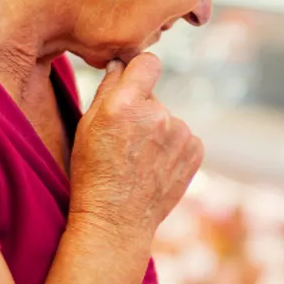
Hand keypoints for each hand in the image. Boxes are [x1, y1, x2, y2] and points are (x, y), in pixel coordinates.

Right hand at [69, 54, 203, 238]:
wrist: (116, 220)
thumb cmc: (94, 173)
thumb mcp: (87, 127)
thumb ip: (107, 89)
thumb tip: (121, 64)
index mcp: (125, 104)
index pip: (147, 62)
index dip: (140, 70)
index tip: (134, 80)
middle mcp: (157, 114)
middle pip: (154, 96)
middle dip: (142, 110)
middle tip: (126, 141)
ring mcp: (180, 133)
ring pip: (168, 120)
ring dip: (158, 131)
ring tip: (139, 160)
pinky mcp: (195, 150)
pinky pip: (184, 138)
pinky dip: (173, 148)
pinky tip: (155, 167)